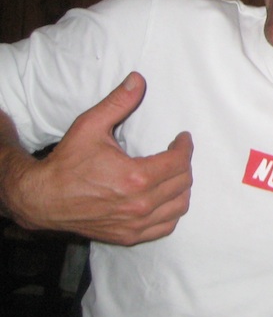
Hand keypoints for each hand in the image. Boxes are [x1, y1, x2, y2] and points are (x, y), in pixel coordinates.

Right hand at [4, 72, 193, 244]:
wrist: (42, 199)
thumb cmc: (66, 163)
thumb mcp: (90, 126)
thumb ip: (118, 103)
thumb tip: (138, 80)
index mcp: (135, 177)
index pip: (179, 162)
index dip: (185, 147)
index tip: (182, 139)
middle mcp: (139, 204)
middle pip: (182, 183)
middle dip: (184, 164)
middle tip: (176, 153)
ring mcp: (135, 223)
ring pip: (179, 206)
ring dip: (182, 188)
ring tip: (174, 173)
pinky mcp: (128, 236)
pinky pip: (165, 227)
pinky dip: (171, 212)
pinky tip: (165, 199)